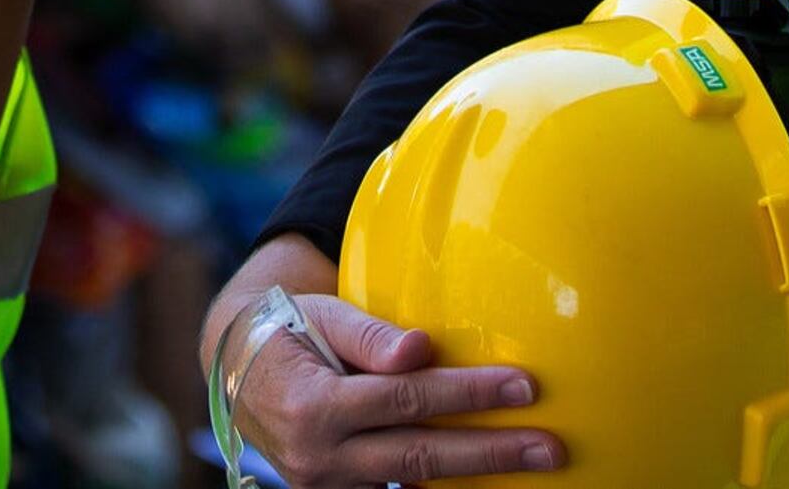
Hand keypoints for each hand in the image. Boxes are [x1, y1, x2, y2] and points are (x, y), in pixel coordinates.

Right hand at [203, 242, 560, 482]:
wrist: (239, 370)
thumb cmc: (288, 329)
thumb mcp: (319, 316)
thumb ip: (368, 335)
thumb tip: (422, 349)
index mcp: (314, 405)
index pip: (405, 399)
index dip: (466, 393)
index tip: (523, 386)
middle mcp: (319, 455)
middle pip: (420, 454)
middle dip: (491, 452)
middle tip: (550, 447)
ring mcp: (328, 483)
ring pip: (413, 480)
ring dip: (476, 476)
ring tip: (531, 465)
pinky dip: (440, 487)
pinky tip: (484, 480)